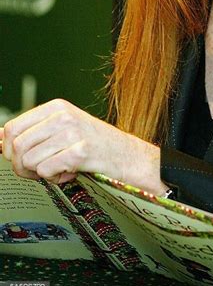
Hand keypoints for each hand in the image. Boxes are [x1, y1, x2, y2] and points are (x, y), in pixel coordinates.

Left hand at [0, 99, 168, 193]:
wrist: (128, 156)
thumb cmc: (95, 145)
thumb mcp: (64, 129)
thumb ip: (35, 132)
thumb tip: (1, 141)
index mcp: (57, 107)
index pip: (11, 128)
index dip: (9, 150)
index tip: (20, 160)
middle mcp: (63, 116)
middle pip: (18, 147)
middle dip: (22, 166)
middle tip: (38, 171)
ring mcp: (72, 132)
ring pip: (30, 161)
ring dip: (40, 174)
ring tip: (58, 170)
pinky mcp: (80, 152)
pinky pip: (47, 171)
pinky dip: (55, 178)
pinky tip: (70, 172)